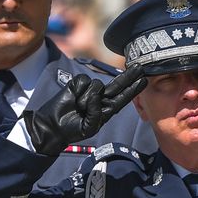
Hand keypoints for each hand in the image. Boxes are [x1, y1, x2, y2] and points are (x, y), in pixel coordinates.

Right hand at [23, 65, 146, 154]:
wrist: (53, 125)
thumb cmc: (73, 130)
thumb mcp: (89, 127)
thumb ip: (97, 114)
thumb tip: (96, 95)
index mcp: (107, 110)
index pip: (123, 98)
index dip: (133, 89)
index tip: (144, 80)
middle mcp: (101, 98)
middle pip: (117, 84)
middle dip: (129, 76)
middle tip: (140, 67)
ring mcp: (89, 90)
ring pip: (97, 85)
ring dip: (87, 98)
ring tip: (78, 107)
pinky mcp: (78, 84)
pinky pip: (84, 81)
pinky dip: (78, 90)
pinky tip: (73, 98)